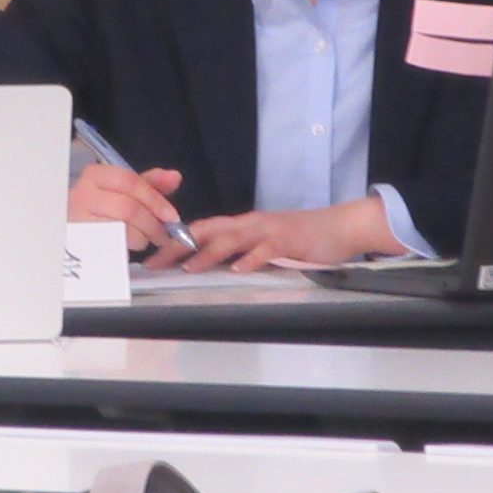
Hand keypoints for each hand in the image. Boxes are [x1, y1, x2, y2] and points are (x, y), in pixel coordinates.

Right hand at [68, 163, 186, 254]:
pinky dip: (125, 249)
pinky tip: (129, 249)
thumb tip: (174, 177)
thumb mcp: (124, 191)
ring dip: (140, 239)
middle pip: (127, 207)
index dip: (155, 199)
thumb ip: (150, 184)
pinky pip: (109, 247)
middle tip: (162, 236)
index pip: (130, 181)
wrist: (70, 230)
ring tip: (144, 241)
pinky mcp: (77, 242)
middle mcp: (82, 194)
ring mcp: (77, 219)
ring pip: (119, 229)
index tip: (172, 216)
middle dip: (151, 224)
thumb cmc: (100, 209)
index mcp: (96, 175)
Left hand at [177, 193, 404, 272]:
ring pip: (231, 239)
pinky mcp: (288, 241)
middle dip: (179, 246)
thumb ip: (241, 252)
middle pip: (208, 231)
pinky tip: (238, 269)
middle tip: (156, 261)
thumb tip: (212, 267)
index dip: (175, 241)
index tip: (153, 257)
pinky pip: (266, 250)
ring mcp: (268, 231)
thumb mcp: (264, 244)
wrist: (339, 227)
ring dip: (208, 252)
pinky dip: (251, 259)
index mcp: (243, 225)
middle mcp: (250, 224)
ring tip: (188, 266)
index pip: (202, 230)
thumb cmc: (301, 239)